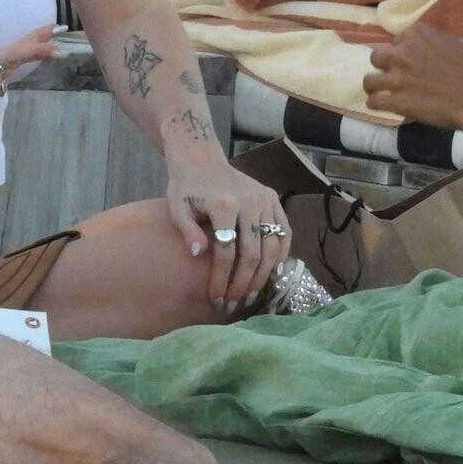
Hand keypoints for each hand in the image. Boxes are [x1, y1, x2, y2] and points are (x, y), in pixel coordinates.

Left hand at [165, 149, 291, 314]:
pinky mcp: (274, 198)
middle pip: (252, 253)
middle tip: (234, 304)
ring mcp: (265, 199)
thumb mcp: (177, 206)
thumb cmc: (186, 186)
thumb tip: (199, 255)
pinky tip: (270, 274)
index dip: (221, 279)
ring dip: (263, 275)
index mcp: (224, 203)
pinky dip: (281, 255)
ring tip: (251, 296)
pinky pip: (285, 232)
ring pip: (273, 246)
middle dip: (243, 283)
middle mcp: (250, 201)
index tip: (216, 299)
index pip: (226, 251)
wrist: (201, 158)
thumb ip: (187, 230)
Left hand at [364, 24, 462, 130]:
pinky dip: (375, 104)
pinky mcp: (396, 100)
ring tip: (380, 92)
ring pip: (369, 80)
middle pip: (377, 57)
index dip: (403, 51)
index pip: (397, 40)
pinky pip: (373, 102)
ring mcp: (396, 77)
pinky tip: (380, 105)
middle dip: (385, 66)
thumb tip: (446, 42)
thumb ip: (447, 39)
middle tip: (395, 76)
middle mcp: (401, 52)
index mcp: (416, 34)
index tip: (410, 61)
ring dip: (374, 86)